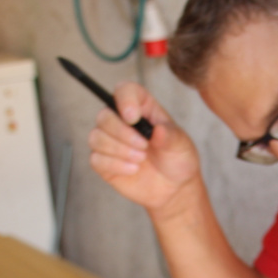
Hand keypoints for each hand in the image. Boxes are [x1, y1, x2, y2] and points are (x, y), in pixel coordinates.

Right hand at [87, 82, 200, 216]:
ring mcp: (110, 141)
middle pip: (104, 115)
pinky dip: (114, 165)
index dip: (125, 100)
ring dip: (119, 150)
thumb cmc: (177, 159)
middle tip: (144, 146)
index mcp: (141, 107)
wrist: (173, 187)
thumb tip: (157, 130)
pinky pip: (96, 159)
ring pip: (96, 137)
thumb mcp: (181, 145)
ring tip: (141, 160)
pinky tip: (133, 169)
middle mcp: (121, 121)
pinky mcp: (104, 162)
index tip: (133, 118)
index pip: (124, 90)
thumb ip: (170, 136)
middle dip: (122, 133)